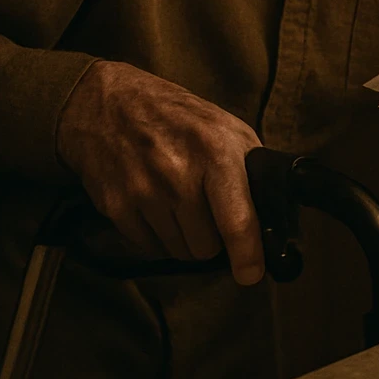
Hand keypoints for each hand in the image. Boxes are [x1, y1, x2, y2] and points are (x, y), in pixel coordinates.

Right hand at [56, 60, 264, 284]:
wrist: (106, 104)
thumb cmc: (176, 117)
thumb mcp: (226, 127)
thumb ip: (250, 168)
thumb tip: (272, 213)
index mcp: (216, 151)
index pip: (236, 219)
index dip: (247, 255)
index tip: (250, 274)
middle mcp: (179, 174)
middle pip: (206, 247)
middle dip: (212, 238)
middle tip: (206, 211)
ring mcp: (144, 192)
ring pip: (178, 252)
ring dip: (184, 239)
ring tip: (179, 204)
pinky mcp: (116, 207)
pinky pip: (149, 248)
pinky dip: (157, 236)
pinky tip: (155, 207)